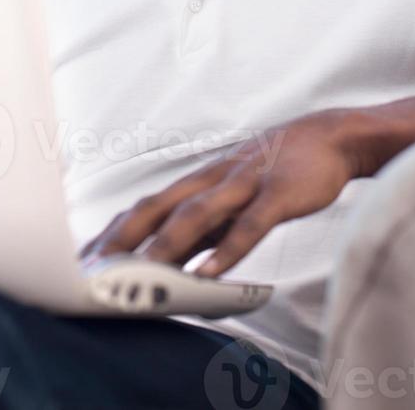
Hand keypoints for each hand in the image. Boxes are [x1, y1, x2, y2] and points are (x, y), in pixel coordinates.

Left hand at [78, 109, 359, 277]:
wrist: (329, 137)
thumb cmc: (277, 172)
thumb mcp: (234, 196)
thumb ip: (206, 228)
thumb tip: (175, 264)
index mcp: (200, 182)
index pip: (146, 207)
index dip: (113, 232)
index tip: (84, 259)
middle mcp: (213, 179)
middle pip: (159, 207)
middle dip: (123, 238)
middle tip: (95, 270)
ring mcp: (245, 184)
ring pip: (198, 214)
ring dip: (167, 245)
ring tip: (142, 276)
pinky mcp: (278, 193)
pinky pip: (251, 222)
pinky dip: (230, 247)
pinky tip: (213, 272)